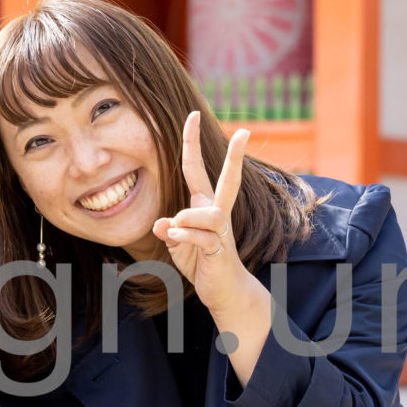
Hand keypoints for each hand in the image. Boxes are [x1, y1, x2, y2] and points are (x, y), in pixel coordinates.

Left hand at [152, 111, 272, 352]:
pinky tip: (177, 240)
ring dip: (185, 220)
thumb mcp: (176, 244)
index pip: (196, 168)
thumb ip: (169, 230)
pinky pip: (201, 237)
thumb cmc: (201, 262)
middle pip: (228, 180)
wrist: (224, 292)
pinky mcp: (220, 250)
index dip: (192, 142)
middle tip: (245, 131)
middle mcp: (217, 214)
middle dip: (235, 157)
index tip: (193, 114)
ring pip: (206, 213)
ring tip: (175, 233)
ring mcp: (222, 232)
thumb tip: (161, 224)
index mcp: (204, 205)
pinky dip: (185, 237)